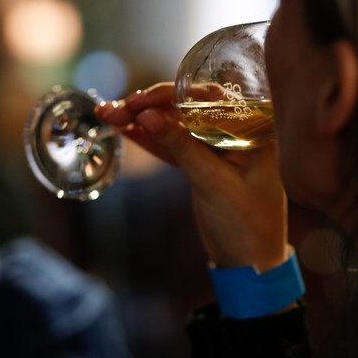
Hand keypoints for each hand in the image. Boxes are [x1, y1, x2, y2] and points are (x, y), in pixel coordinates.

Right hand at [96, 83, 287, 271]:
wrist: (250, 261)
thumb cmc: (245, 222)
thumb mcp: (212, 182)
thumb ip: (181, 146)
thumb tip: (147, 114)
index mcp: (250, 130)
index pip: (206, 99)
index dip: (169, 95)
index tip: (138, 101)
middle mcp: (235, 132)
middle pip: (186, 109)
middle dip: (149, 107)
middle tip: (115, 109)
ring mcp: (216, 148)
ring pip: (175, 127)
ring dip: (142, 121)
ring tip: (107, 115)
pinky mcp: (202, 164)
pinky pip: (173, 146)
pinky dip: (150, 140)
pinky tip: (124, 130)